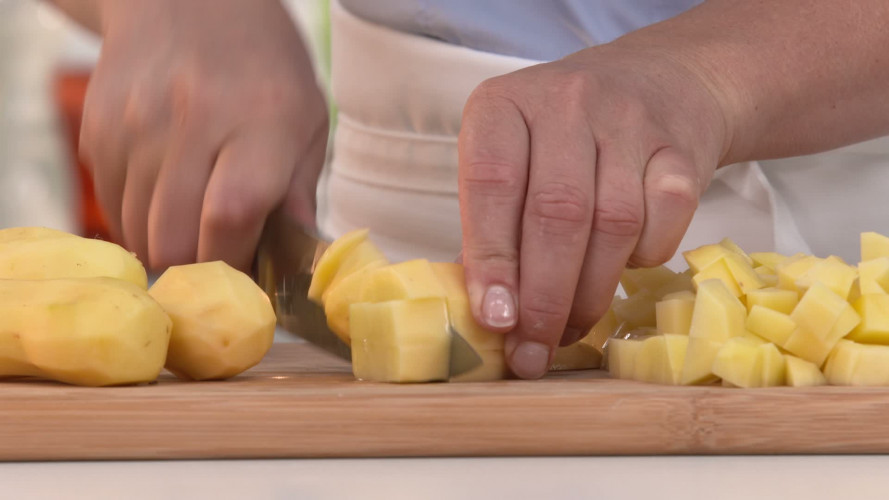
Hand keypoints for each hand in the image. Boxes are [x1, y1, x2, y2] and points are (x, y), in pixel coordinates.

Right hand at [81, 0, 327, 270]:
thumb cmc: (263, 66)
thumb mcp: (306, 120)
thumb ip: (299, 194)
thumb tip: (297, 262)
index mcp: (259, 121)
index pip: (230, 216)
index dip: (236, 261)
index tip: (249, 271)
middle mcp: (190, 120)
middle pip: (175, 238)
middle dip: (201, 268)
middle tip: (222, 255)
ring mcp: (134, 124)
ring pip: (138, 232)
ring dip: (168, 246)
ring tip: (196, 222)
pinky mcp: (97, 129)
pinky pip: (111, 206)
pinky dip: (139, 219)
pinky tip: (167, 195)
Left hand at [458, 42, 730, 378]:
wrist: (660, 81)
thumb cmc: (564, 137)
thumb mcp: (513, 158)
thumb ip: (494, 222)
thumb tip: (490, 312)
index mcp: (503, 105)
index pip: (491, 185)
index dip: (491, 260)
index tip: (494, 320)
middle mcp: (565, 102)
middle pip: (557, 215)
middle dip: (543, 299)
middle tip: (532, 353)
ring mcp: (629, 121)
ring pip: (612, 226)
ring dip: (589, 295)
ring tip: (568, 330)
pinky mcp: (681, 149)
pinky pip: (663, 224)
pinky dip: (641, 260)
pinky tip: (621, 268)